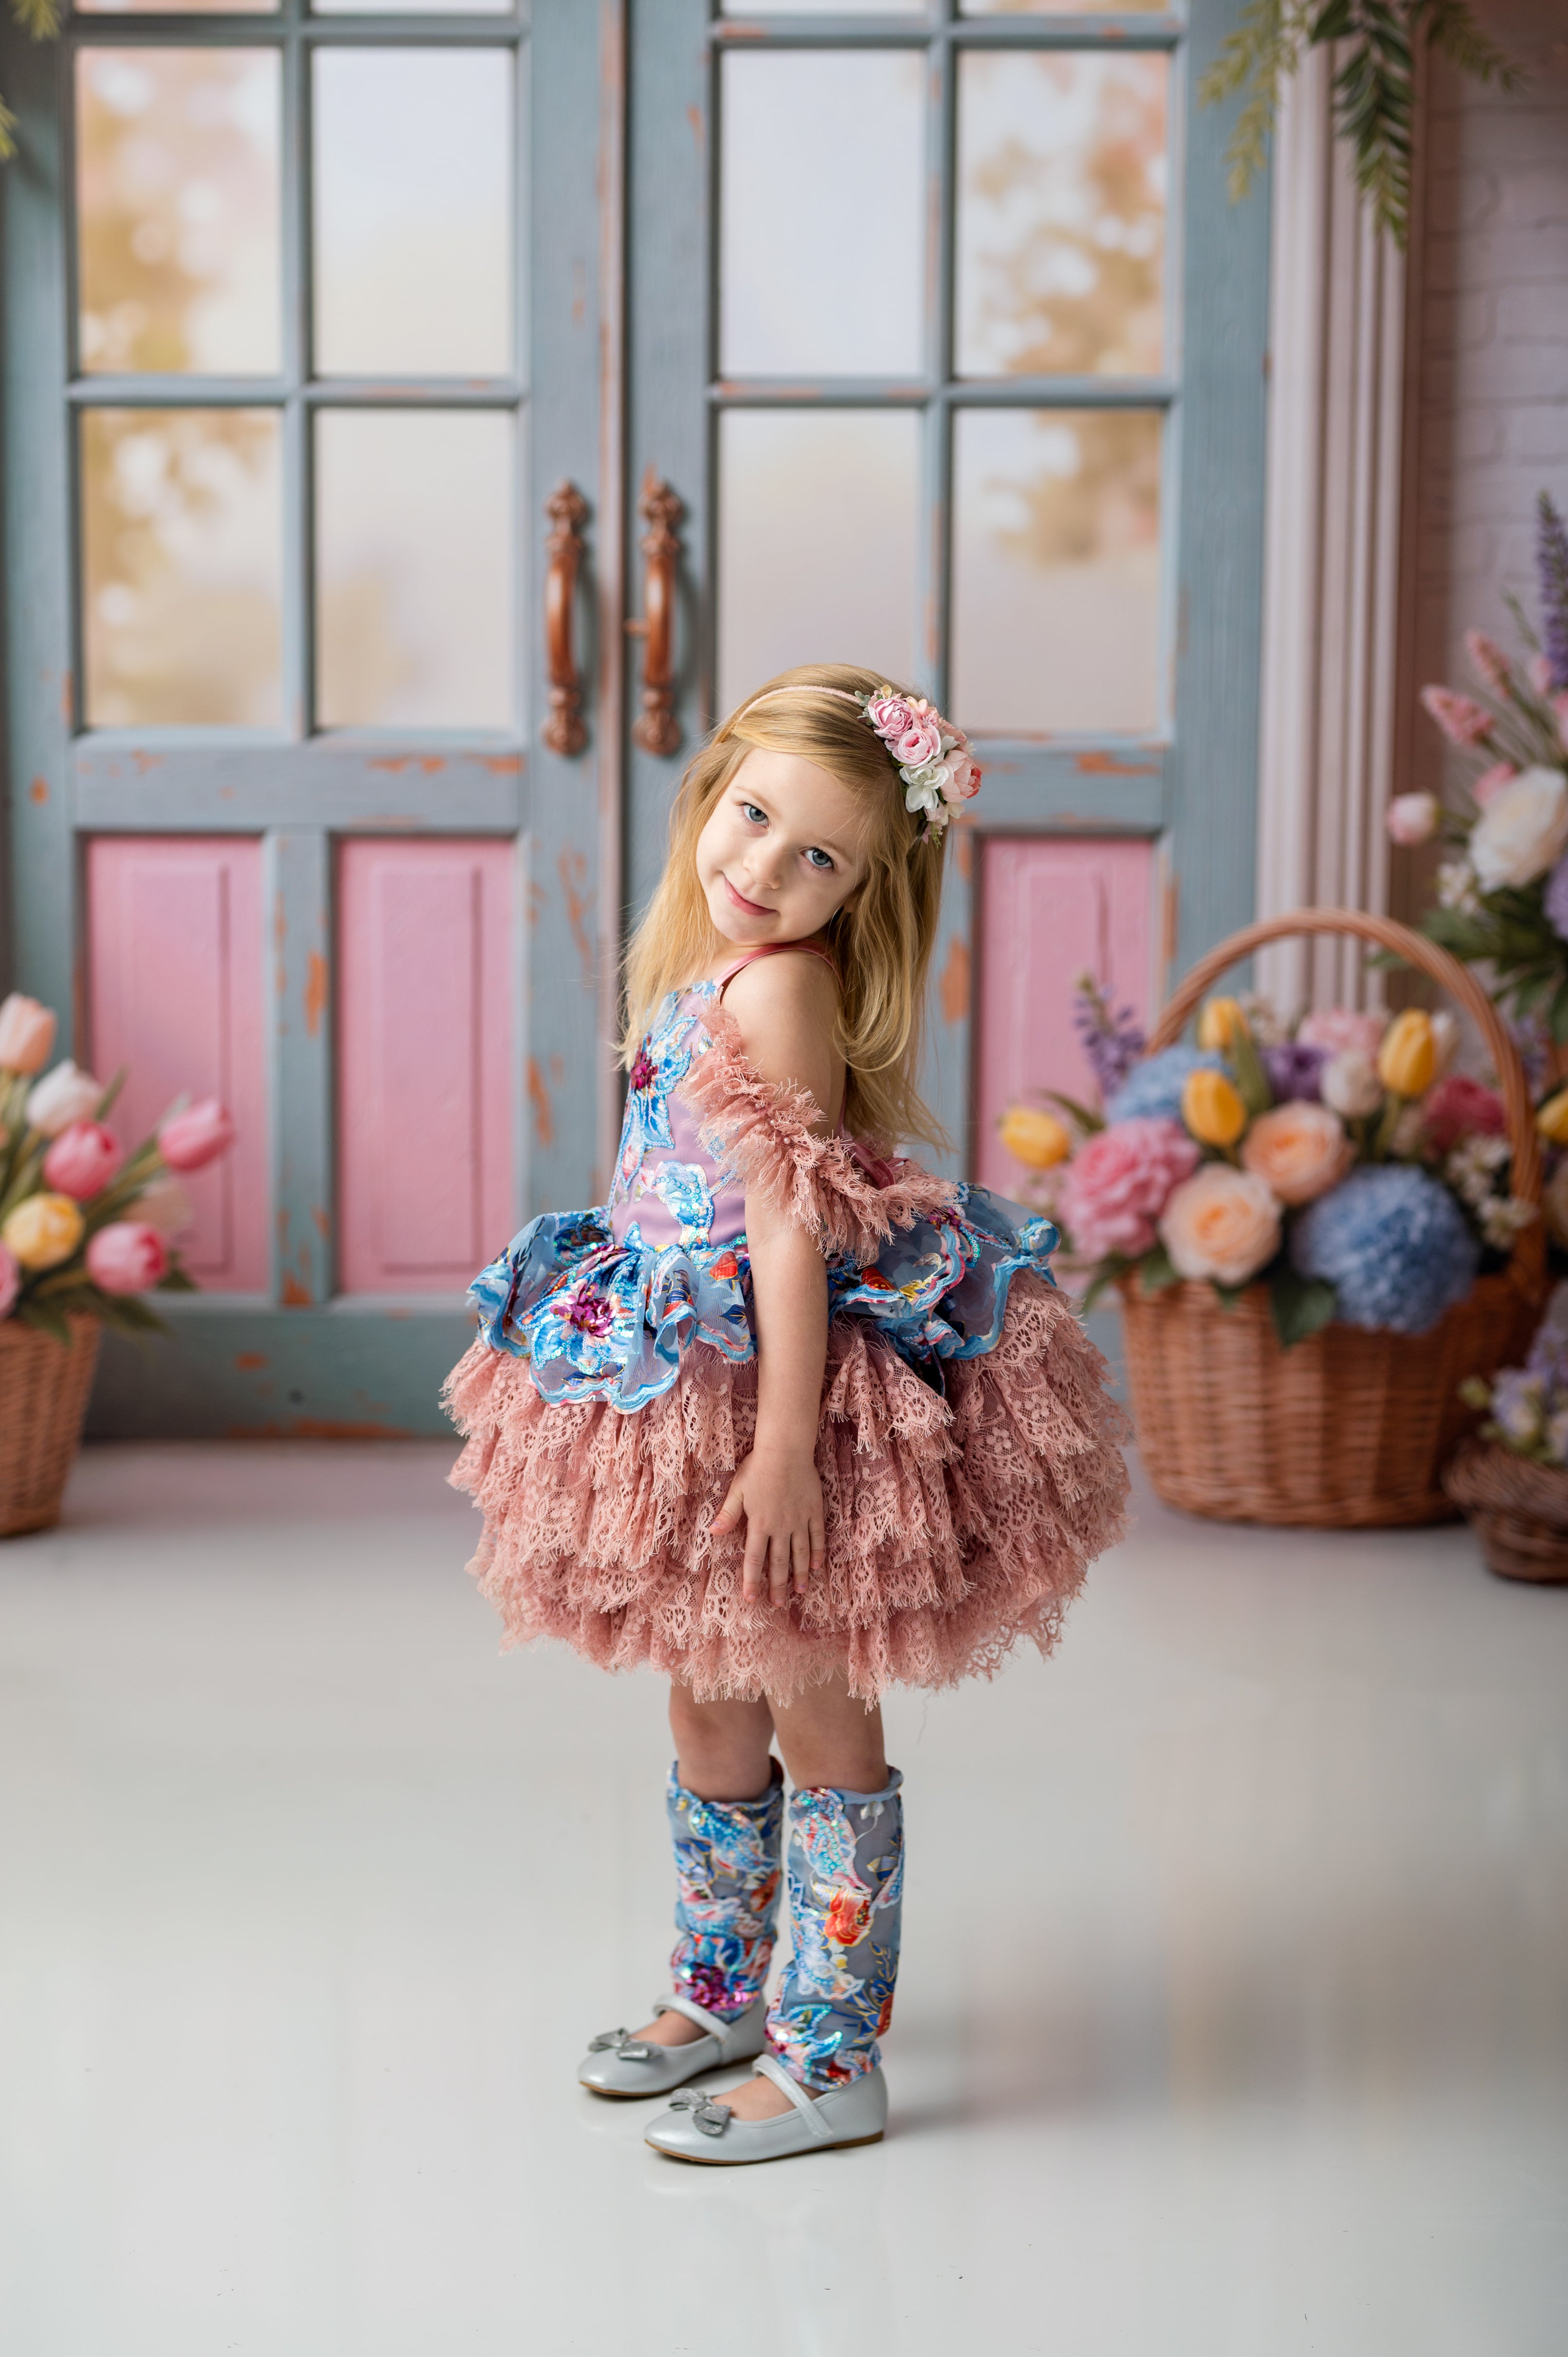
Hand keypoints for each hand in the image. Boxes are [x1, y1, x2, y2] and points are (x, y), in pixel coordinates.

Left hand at [711, 1445, 825, 1604]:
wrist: (786, 1450)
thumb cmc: (757, 1468)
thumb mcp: (737, 1490)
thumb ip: (728, 1514)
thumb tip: (712, 1534)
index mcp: (759, 1524)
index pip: (754, 1559)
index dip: (752, 1580)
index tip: (751, 1599)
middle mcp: (781, 1527)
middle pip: (779, 1562)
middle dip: (777, 1586)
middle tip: (778, 1604)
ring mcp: (799, 1520)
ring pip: (800, 1553)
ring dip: (800, 1574)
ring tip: (801, 1591)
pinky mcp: (814, 1510)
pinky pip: (816, 1535)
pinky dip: (817, 1551)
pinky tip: (817, 1565)